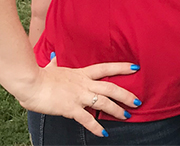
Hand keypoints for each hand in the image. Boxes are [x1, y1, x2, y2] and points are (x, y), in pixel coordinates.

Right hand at [17, 56, 139, 137]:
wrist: (30, 83)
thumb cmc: (39, 76)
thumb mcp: (51, 67)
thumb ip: (55, 63)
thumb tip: (54, 57)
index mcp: (81, 74)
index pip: (106, 68)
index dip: (122, 67)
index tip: (136, 67)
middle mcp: (84, 84)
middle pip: (111, 87)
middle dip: (126, 95)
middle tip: (138, 101)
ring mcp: (79, 96)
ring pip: (104, 102)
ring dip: (117, 110)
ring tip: (127, 116)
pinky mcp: (71, 108)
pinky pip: (87, 119)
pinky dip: (96, 127)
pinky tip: (104, 133)